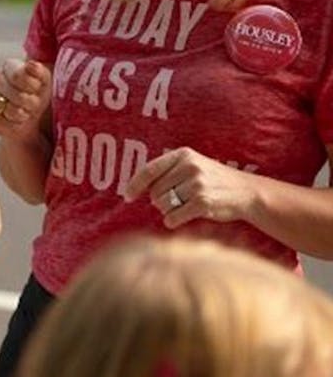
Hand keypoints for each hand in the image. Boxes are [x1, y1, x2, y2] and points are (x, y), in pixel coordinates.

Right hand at [0, 58, 50, 141]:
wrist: (32, 116)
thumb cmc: (37, 95)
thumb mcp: (45, 81)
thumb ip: (39, 71)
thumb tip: (31, 65)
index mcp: (10, 66)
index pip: (18, 76)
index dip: (32, 87)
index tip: (37, 90)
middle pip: (16, 95)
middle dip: (30, 104)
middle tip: (34, 105)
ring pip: (7, 108)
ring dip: (21, 115)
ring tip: (25, 114)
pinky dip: (11, 124)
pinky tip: (16, 121)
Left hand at [125, 147, 254, 227]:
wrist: (248, 192)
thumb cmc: (214, 181)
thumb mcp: (193, 166)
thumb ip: (167, 172)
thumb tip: (137, 188)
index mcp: (183, 155)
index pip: (149, 170)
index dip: (135, 185)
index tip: (127, 196)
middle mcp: (189, 167)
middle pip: (155, 192)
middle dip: (160, 201)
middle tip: (177, 200)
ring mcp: (197, 185)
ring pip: (163, 205)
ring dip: (169, 211)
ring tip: (186, 206)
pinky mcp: (202, 203)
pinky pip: (173, 218)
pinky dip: (174, 221)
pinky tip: (184, 217)